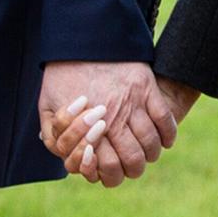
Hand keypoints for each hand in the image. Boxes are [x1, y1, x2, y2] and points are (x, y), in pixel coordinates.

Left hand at [49, 75, 201, 181]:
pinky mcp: (147, 88)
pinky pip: (166, 119)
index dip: (113, 176)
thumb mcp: (48, 107)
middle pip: (135, 161)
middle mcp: (114, 119)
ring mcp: (133, 103)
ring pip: (152, 144)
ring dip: (151, 153)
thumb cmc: (61, 76)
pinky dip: (168, 135)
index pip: (110, 170)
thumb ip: (55, 137)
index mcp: (90, 128)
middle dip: (134, 168)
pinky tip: (164, 139)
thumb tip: (67, 159)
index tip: (112, 169)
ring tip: (146, 151)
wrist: (79, 40)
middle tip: (131, 163)